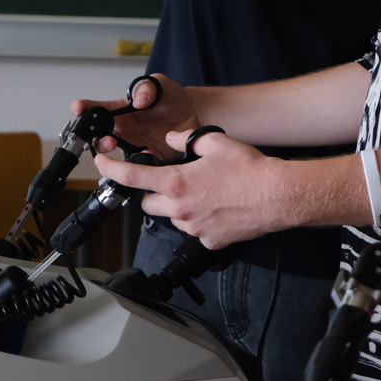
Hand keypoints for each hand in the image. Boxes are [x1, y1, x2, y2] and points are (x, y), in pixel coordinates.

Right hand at [70, 73, 200, 159]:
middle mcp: (124, 130)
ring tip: (120, 146)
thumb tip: (137, 100)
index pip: (98, 109)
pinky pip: (137, 167)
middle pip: (100, 138)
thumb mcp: (161, 84)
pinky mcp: (148, 158)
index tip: (78, 108)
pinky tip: (147, 155)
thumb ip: (148, 87)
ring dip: (113, 155)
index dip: (85, 108)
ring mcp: (135, 145)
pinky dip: (138, 165)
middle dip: (97, 139)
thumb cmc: (174, 98)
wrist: (195, 114)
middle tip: (108, 137)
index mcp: (121, 111)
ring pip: (114, 157)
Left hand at [94, 128, 286, 248]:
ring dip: (180, 207)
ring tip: (206, 194)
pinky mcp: (210, 241)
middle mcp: (181, 209)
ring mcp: (195, 229)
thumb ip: (185, 139)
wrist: (278, 196)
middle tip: (171, 182)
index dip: (111, 170)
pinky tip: (219, 209)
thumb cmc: (251, 170)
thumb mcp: (215, 142)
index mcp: (177, 183)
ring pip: (174, 218)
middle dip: (153, 194)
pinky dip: (201, 220)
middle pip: (149, 205)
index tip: (101, 165)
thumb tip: (171, 139)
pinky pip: (196, 231)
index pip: (132, 177)